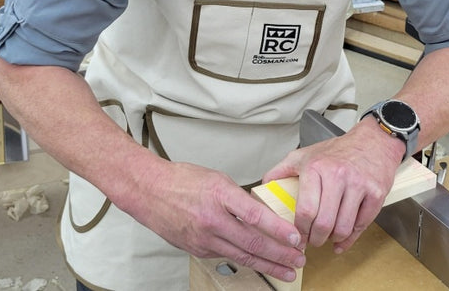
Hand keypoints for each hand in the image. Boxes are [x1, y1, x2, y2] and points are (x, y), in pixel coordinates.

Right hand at [123, 159, 306, 282]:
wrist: (149, 192)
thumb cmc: (183, 180)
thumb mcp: (218, 179)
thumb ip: (240, 197)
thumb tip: (263, 213)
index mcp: (220, 195)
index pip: (255, 216)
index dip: (278, 229)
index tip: (295, 236)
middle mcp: (212, 220)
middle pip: (252, 242)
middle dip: (280, 254)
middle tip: (299, 259)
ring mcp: (204, 238)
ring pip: (242, 256)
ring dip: (269, 265)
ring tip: (288, 270)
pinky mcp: (198, 249)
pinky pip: (228, 256)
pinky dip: (247, 262)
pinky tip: (262, 264)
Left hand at [263, 118, 402, 252]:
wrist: (373, 141)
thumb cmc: (338, 151)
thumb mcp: (305, 154)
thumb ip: (280, 171)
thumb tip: (262, 189)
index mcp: (317, 168)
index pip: (305, 211)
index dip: (300, 231)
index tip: (298, 236)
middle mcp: (338, 176)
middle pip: (324, 224)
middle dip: (316, 239)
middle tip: (313, 241)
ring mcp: (359, 185)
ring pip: (343, 228)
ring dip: (333, 239)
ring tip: (328, 237)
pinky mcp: (376, 193)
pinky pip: (362, 225)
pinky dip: (351, 238)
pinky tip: (344, 238)